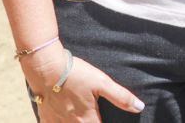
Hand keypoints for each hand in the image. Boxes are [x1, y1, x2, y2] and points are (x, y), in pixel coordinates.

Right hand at [21, 45, 143, 120]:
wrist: (45, 68)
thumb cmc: (75, 73)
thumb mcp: (102, 82)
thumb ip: (121, 96)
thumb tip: (139, 107)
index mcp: (87, 119)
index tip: (108, 122)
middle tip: (94, 117)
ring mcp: (57, 122)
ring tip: (83, 119)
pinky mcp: (45, 116)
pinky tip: (64, 119)